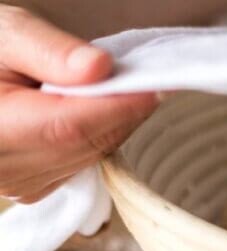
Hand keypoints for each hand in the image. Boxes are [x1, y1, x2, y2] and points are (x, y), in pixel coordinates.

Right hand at [0, 5, 157, 203]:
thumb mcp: (7, 35)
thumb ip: (49, 51)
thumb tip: (99, 68)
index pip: (71, 126)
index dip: (121, 107)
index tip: (157, 86)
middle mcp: (4, 167)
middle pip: (87, 144)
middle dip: (124, 110)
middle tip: (146, 79)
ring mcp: (19, 183)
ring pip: (92, 155)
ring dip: (114, 123)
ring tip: (115, 89)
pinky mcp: (33, 186)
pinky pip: (84, 163)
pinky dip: (100, 136)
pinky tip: (94, 111)